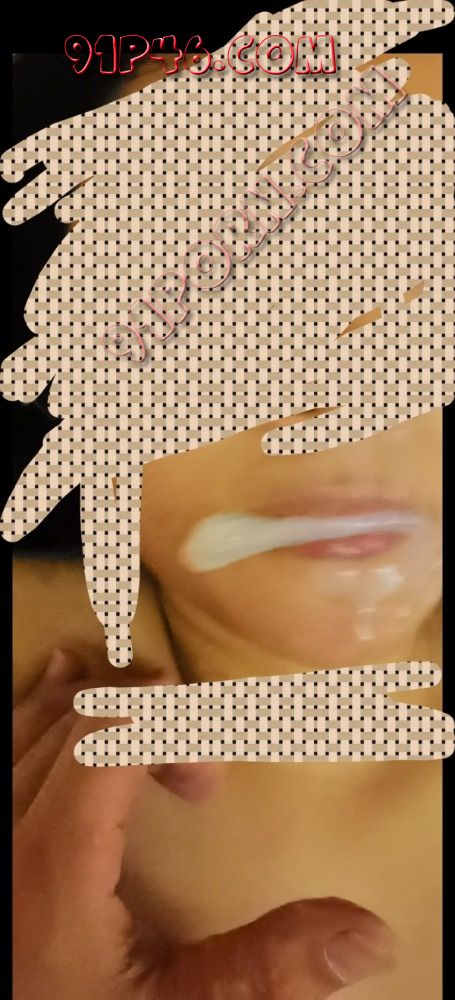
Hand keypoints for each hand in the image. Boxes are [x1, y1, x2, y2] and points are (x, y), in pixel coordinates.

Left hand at [14, 650, 394, 998]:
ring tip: (154, 714)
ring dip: (100, 708)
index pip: (109, 738)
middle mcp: (4, 832)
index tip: (211, 779)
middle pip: (80, 723)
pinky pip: (6, 739)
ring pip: (35, 723)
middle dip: (151, 725)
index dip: (172, 727)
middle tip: (200, 781)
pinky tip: (63, 683)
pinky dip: (39, 708)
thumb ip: (262, 972)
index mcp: (52, 868)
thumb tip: (366, 934)